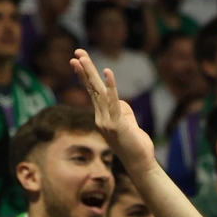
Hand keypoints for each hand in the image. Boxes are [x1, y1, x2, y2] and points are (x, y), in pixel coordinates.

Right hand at [73, 48, 156, 173]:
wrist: (140, 164)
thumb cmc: (136, 145)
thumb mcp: (129, 122)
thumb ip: (123, 109)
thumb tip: (119, 99)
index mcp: (102, 116)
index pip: (92, 92)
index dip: (85, 76)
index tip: (77, 60)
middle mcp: (100, 117)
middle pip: (92, 89)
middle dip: (84, 70)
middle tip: (76, 52)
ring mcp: (106, 121)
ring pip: (98, 92)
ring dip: (91, 73)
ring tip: (83, 58)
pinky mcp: (117, 125)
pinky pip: (113, 102)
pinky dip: (111, 86)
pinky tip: (107, 71)